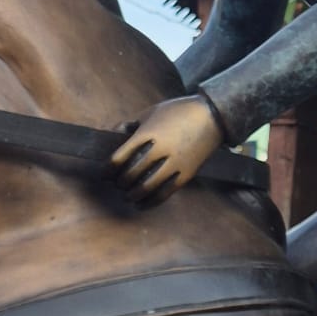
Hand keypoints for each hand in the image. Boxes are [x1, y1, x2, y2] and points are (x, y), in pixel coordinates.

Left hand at [108, 93, 226, 205]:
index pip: (120, 157)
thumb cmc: (178, 111)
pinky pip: (165, 193)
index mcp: (148, 133)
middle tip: (116, 184)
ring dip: (133, 194)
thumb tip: (113, 133)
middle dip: (120, 182)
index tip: (104, 173)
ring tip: (127, 196)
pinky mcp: (186, 174)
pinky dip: (151, 202)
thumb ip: (130, 124)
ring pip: (147, 186)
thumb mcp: (151, 112)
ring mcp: (174, 163)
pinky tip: (141, 205)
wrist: (212, 116)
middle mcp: (160, 149)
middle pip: (132, 173)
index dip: (108, 169)